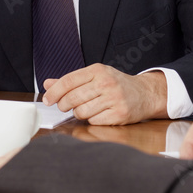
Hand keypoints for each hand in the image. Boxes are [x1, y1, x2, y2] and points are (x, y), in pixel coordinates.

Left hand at [42, 64, 167, 124]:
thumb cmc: (116, 84)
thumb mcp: (95, 76)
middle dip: (64, 105)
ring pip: (81, 112)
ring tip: (87, 108)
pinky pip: (94, 121)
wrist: (144, 93)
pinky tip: (99, 114)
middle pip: (72, 98)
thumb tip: (48, 84)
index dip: (54, 92)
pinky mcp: (119, 114)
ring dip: (80, 113)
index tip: (47, 100)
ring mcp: (113, 99)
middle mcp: (106, 83)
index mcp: (97, 70)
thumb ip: (71, 81)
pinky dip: (92, 120)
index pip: (68, 81)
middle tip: (65, 106)